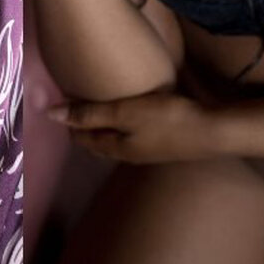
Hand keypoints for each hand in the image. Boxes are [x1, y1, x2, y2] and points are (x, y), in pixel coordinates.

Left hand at [49, 91, 220, 162]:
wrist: (213, 132)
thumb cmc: (166, 119)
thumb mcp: (124, 111)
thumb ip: (89, 112)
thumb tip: (50, 114)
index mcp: (117, 149)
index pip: (85, 139)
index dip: (71, 125)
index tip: (61, 108)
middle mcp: (130, 155)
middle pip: (100, 143)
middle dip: (85, 130)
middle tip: (74, 111)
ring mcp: (150, 152)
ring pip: (118, 141)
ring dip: (104, 129)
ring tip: (98, 112)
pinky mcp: (165, 145)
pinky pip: (134, 137)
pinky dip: (123, 127)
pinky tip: (131, 117)